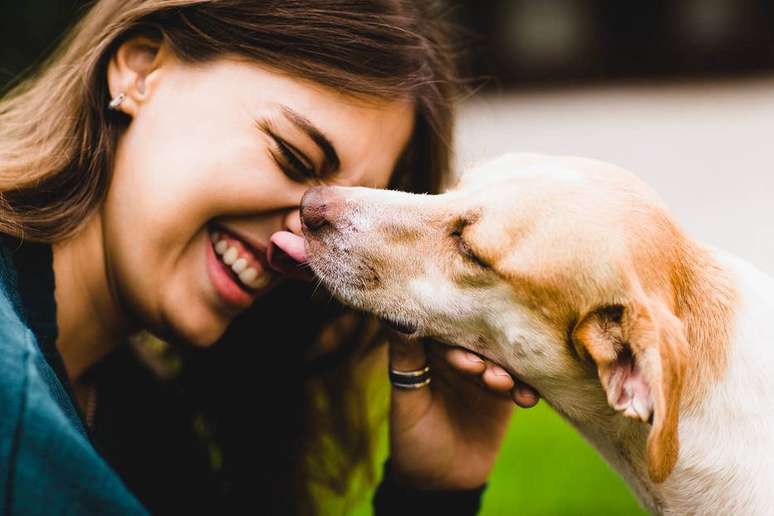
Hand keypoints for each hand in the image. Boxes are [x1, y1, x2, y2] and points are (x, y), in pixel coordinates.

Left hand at [387, 332, 538, 490]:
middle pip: (476, 338)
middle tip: (478, 369)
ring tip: (500, 384)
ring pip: (500, 359)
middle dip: (479, 350)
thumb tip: (391, 315)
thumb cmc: (412, 438)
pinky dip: (525, 388)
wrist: (440, 483)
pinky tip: (526, 399)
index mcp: (429, 352)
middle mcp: (457, 356)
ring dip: (504, 369)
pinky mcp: (504, 395)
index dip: (449, 325)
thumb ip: (406, 359)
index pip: (441, 322)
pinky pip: (520, 384)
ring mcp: (482, 374)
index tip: (457, 333)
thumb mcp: (406, 401)